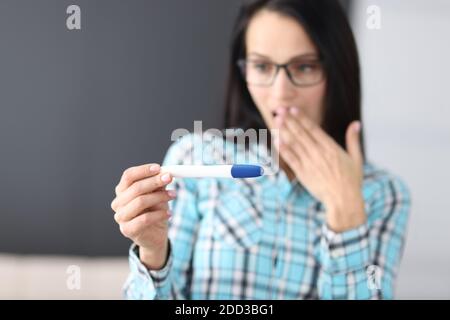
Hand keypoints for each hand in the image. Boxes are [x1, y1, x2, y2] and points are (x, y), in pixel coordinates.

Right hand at [111, 163, 174, 268]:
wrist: (155, 235)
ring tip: (173, 195)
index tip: (159, 168)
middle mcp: (118, 203)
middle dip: (154, 181)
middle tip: (169, 178)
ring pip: (140, 202)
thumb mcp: (157, 194)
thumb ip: (158, 184)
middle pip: (135, 188)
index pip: (128, 176)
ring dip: (160, 196)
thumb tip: (165, 173)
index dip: (143, 170)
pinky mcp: (128, 230)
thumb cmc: (154, 211)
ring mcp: (121, 217)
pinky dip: (159, 214)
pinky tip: (169, 213)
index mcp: (122, 190)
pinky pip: (145, 219)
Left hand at [274, 107, 365, 231]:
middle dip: (289, 121)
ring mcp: (310, 163)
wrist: (344, 201)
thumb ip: (353, 140)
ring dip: (284, 132)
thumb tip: (356, 123)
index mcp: (331, 148)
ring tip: (276, 121)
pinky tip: (276, 141)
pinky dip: (283, 150)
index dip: (302, 118)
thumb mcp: (356, 158)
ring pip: (294, 144)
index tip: (293, 109)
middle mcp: (319, 153)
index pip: (313, 129)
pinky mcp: (303, 174)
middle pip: (301, 134)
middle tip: (279, 110)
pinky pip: (291, 159)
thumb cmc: (351, 181)